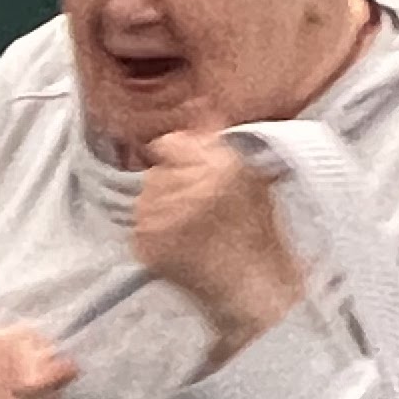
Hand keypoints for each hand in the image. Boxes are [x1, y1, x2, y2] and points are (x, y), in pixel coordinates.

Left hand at [129, 123, 305, 362]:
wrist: (255, 295)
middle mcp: (187, 187)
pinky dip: (155, 236)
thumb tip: (198, 103)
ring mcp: (164, 218)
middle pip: (156, 172)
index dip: (181, 159)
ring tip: (193, 234)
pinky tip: (182, 250)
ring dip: (162, 211)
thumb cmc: (260, 239)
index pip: (169, 143)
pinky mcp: (148, 246)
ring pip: (145, 198)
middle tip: (201, 214)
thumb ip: (220, 139)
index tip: (193, 176)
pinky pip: (138, 228)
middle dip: (174, 186)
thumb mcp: (252, 179)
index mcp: (219, 166)